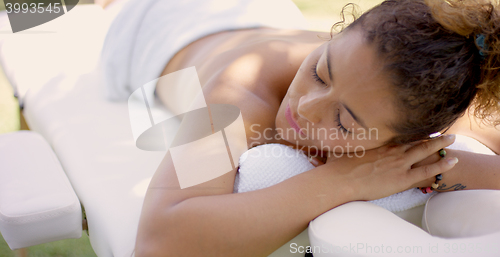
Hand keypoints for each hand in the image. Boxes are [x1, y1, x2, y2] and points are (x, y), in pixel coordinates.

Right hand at [324, 135, 457, 200]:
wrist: (339, 180)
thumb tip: (330, 133)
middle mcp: (391, 150)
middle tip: (442, 130)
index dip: (411, 132)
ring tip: (452, 139)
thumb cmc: (337, 166)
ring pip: (424, 151)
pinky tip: (453, 161)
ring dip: (439, 144)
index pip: (400, 136)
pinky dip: (441, 165)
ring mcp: (399, 163)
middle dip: (429, 135)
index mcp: (378, 143)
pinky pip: (427, 171)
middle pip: (414, 140)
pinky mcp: (402, 178)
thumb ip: (343, 143)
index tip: (419, 127)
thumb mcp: (340, 149)